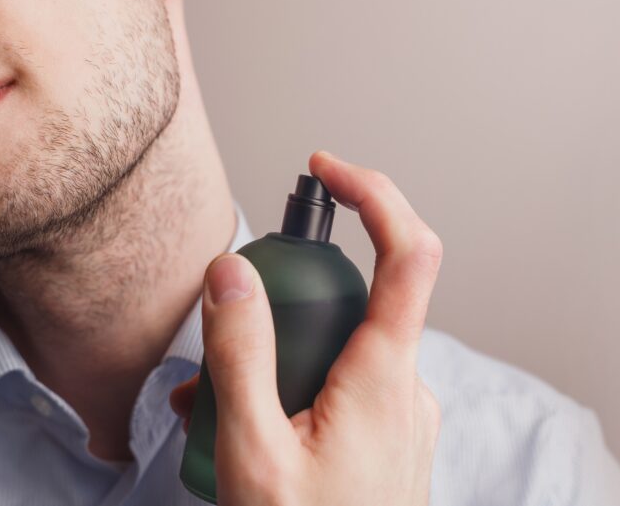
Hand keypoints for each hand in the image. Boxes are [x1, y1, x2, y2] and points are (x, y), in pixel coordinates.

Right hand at [170, 150, 443, 505]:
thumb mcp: (254, 452)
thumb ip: (241, 353)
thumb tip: (232, 271)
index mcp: (383, 378)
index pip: (407, 252)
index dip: (373, 194)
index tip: (325, 167)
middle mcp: (403, 386)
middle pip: (351, 299)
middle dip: (284, 303)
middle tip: (224, 339)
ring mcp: (397, 413)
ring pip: (336, 347)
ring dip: (274, 359)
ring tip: (211, 410)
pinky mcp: (384, 435)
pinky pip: (338, 385)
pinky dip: (289, 388)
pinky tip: (240, 429)